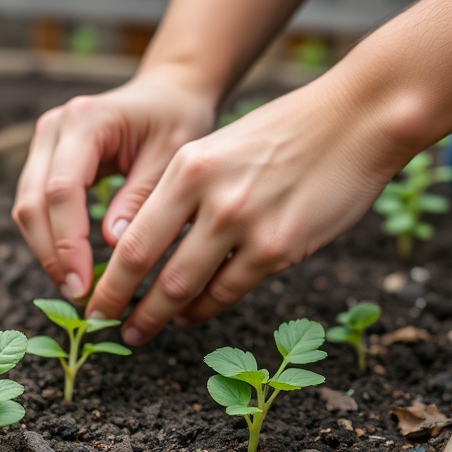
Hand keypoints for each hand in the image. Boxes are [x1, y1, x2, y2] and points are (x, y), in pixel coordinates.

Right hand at [12, 68, 217, 299]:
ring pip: (26, 207)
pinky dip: (48, 239)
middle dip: (50, 254)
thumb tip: (113, 245)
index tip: (83, 284)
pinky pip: (35, 206)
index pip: (61, 189)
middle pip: (32, 201)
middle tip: (76, 295)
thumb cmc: (177, 119)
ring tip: (74, 287)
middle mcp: (54, 128)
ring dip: (45, 251)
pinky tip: (71, 266)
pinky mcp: (44, 159)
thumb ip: (141, 197)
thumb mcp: (173, 156)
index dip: (67, 242)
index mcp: (86, 121)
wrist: (168, 92)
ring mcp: (43, 142)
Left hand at [85, 75, 411, 344]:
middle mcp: (209, 196)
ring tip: (140, 330)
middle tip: (102, 325)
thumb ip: (180, 193)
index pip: (130, 234)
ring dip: (157, 315)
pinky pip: (228, 291)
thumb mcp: (217, 149)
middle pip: (145, 264)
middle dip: (117, 302)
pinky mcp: (278, 248)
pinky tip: (188, 316)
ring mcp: (244, 224)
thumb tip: (138, 242)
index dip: (107, 274)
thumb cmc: (285, 134)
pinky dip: (202, 309)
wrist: (357, 120)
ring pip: (184, 286)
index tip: (93, 295)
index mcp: (186, 167)